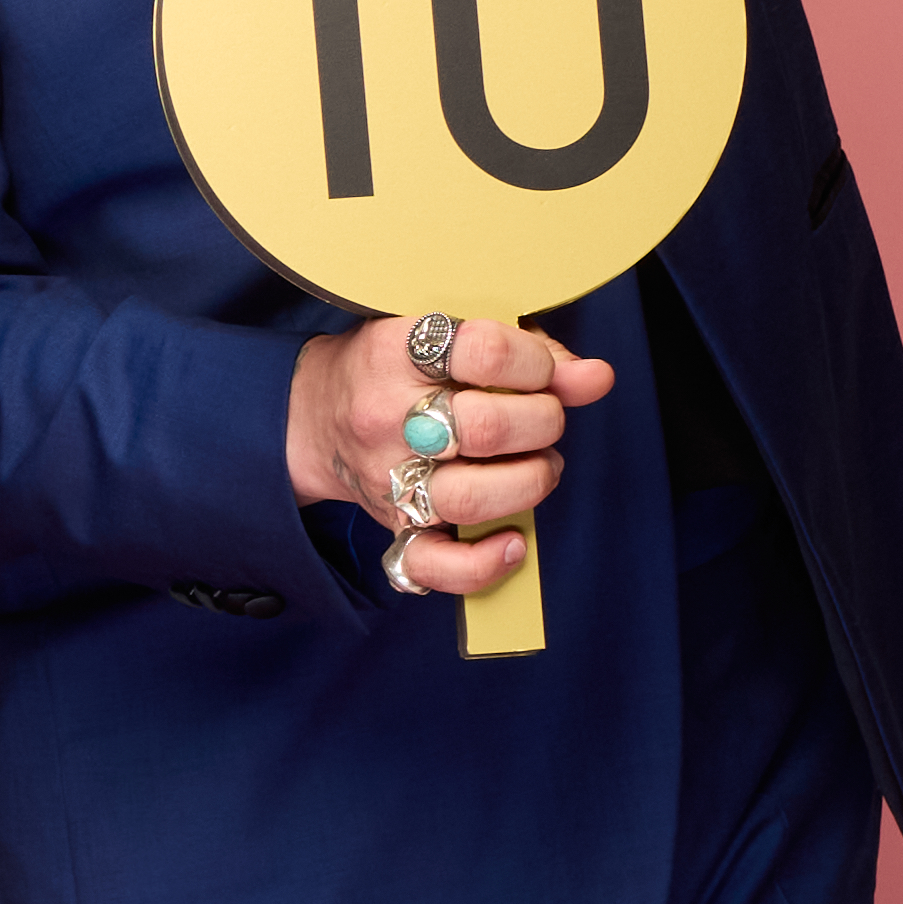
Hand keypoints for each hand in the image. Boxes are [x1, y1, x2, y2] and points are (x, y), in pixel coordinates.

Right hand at [288, 312, 615, 599]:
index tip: (538, 371)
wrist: (309, 417)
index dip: (535, 363)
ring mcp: (386, 479)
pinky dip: (484, 564)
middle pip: (487, 428)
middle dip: (543, 422)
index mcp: (394, 354)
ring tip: (537, 465)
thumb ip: (527, 351)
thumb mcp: (443, 338)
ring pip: (473, 496)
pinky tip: (511, 541)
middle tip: (542, 417)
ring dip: (531, 480)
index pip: (485, 352)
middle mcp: (385, 418)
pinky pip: (434, 565)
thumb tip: (594, 378)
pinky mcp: (390, 527)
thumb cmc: (392, 370)